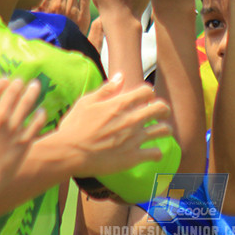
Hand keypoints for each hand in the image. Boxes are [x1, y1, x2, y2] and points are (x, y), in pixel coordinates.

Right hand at [0, 79, 45, 204]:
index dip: (3, 82)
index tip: (7, 80)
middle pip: (13, 92)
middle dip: (18, 85)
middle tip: (22, 82)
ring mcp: (13, 127)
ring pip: (27, 103)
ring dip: (32, 92)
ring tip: (35, 86)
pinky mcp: (24, 140)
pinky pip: (36, 122)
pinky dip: (40, 114)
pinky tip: (41, 111)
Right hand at [56, 74, 172, 176]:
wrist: (70, 153)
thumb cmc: (75, 126)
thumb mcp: (86, 102)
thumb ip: (106, 89)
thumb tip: (121, 76)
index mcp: (120, 104)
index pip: (147, 91)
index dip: (148, 93)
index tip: (145, 98)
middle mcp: (132, 119)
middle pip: (160, 108)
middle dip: (163, 109)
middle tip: (160, 113)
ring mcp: (134, 139)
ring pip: (163, 130)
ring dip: (164, 129)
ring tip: (160, 131)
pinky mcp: (133, 157)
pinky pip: (156, 153)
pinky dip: (156, 153)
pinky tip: (152, 152)